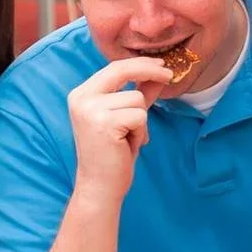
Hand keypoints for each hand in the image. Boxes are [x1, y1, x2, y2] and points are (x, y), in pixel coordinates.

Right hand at [67, 58, 175, 201]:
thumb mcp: (126, 118)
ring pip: (137, 99)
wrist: (99, 187)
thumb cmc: (112, 154)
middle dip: (149, 71)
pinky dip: (141, 132)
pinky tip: (129, 145)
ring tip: (129, 138)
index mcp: (81, 94)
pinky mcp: (104, 123)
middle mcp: (81, 98)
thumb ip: (139, 94)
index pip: (114, 67)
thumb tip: (158, 73)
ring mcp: (90, 110)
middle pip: (122, 70)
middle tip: (170, 76)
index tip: (160, 66)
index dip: (140, 64)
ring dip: (141, 120)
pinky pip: (140, 116)